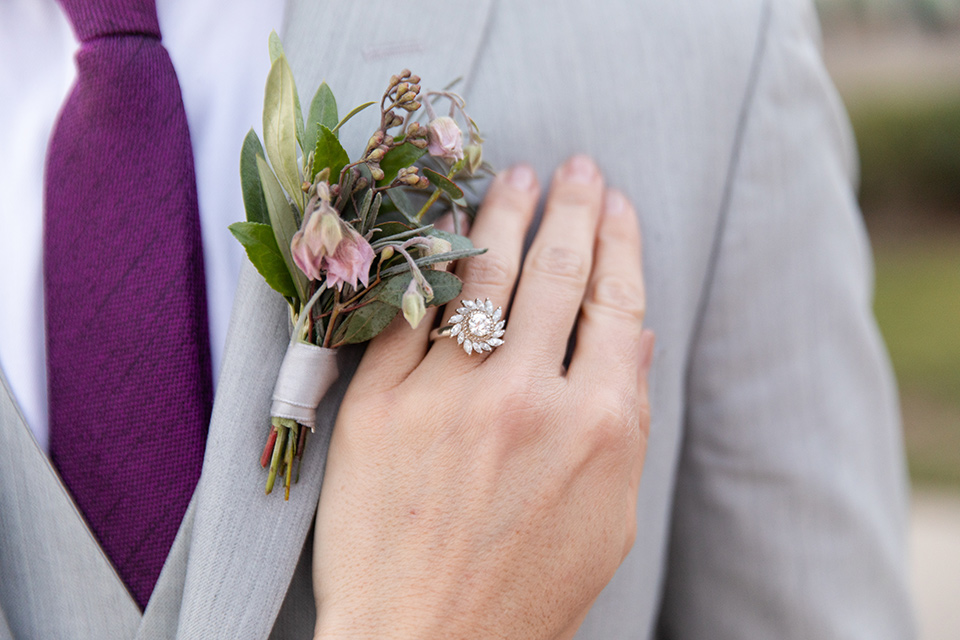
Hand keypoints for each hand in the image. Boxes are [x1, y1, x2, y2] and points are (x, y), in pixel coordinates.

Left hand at [312, 155, 653, 639]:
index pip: (617, 303)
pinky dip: (429, 262)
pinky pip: (408, 313)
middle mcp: (529, 401)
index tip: (615, 203)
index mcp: (600, 429)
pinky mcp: (377, 407)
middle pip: (556, 273)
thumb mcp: (610, 516)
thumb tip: (633, 331)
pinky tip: (441, 228)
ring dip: (505, 213)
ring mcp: (448, 400)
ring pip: (483, 276)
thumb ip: (625, 418)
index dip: (620, 242)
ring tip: (515, 176)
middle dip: (570, 206)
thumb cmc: (528, 591)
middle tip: (574, 166)